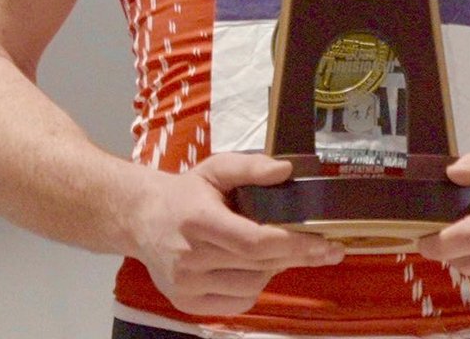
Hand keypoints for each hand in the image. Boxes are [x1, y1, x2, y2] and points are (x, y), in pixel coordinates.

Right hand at [130, 152, 344, 314]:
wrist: (142, 218)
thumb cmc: (186, 192)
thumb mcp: (216, 168)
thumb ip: (251, 167)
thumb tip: (287, 170)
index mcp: (198, 221)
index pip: (255, 241)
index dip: (293, 244)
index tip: (324, 242)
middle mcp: (190, 258)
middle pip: (257, 265)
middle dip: (297, 257)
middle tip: (328, 249)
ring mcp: (186, 286)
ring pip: (250, 287)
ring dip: (275, 270)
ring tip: (285, 251)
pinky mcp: (186, 303)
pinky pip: (236, 303)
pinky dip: (255, 286)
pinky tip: (260, 267)